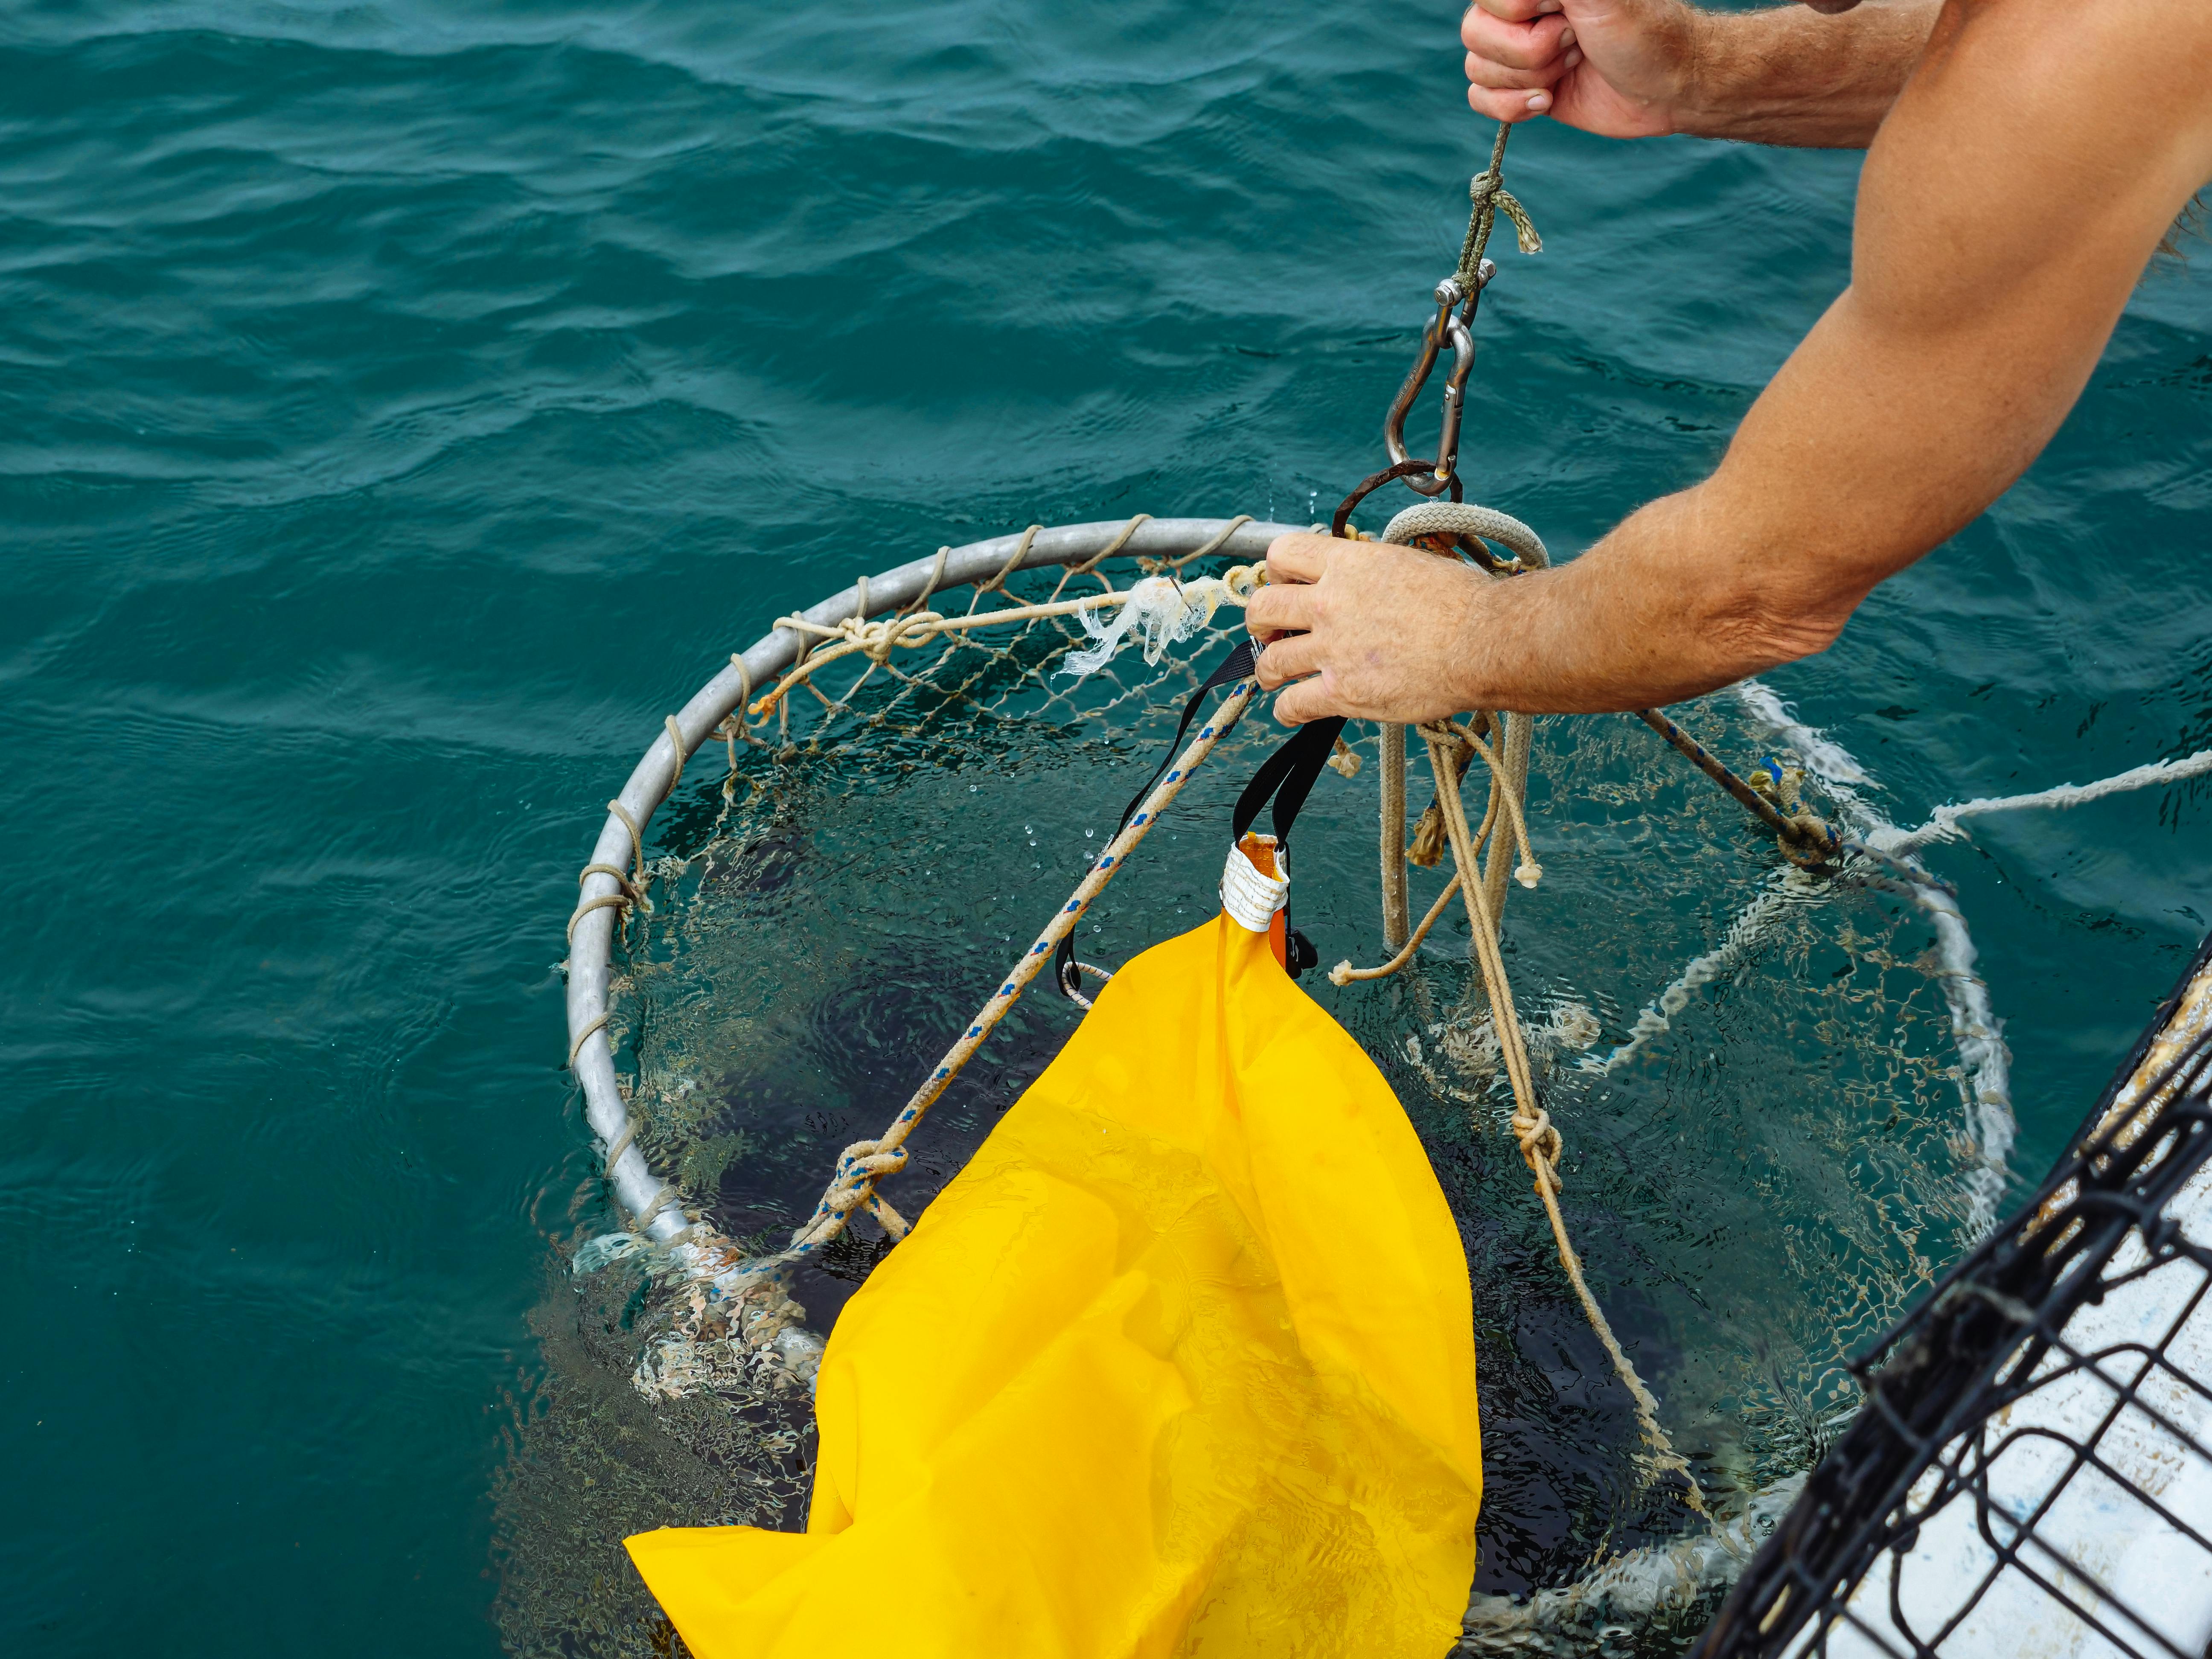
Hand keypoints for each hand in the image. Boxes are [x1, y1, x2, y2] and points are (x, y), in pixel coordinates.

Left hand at [1245, 534, 1489, 725]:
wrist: (1484, 641)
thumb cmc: (1463, 602)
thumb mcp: (1410, 564)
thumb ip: (1373, 571)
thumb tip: (1365, 577)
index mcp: (1348, 564)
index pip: (1283, 553)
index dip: (1276, 570)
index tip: (1284, 584)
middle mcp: (1330, 603)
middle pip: (1262, 607)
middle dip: (1260, 621)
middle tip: (1271, 631)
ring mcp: (1332, 649)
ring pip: (1269, 660)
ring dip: (1267, 669)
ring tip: (1273, 675)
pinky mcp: (1342, 691)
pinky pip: (1292, 704)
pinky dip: (1285, 710)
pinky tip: (1291, 710)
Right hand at [1463, 0, 1702, 136]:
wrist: (1667, 88)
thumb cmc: (1643, 32)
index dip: (1520, 13)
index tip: (1565, 14)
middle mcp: (1519, 11)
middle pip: (1475, 34)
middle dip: (1529, 52)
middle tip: (1575, 44)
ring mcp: (1515, 50)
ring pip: (1476, 69)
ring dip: (1530, 79)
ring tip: (1572, 67)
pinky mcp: (1517, 88)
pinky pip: (1478, 99)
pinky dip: (1511, 107)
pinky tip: (1547, 101)